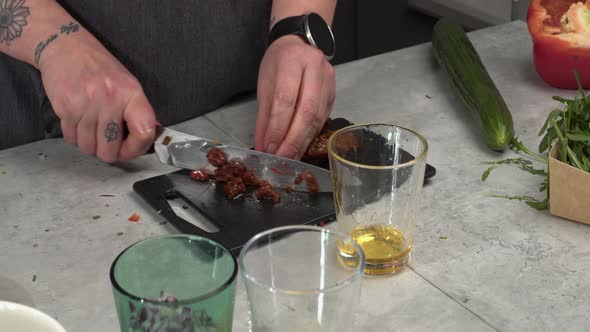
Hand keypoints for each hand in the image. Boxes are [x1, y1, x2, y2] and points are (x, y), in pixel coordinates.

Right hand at [38, 31, 156, 162]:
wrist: (66, 48)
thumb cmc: (100, 67)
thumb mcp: (128, 84)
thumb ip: (137, 111)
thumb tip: (149, 136)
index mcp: (132, 94)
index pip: (144, 132)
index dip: (136, 149)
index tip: (130, 150)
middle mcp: (110, 100)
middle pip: (110, 150)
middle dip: (108, 151)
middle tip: (106, 141)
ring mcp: (86, 105)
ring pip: (88, 148)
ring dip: (89, 144)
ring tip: (91, 128)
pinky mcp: (65, 109)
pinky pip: (71, 139)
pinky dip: (75, 136)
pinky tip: (79, 122)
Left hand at [255, 35, 335, 159]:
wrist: (300, 44)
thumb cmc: (278, 63)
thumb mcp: (265, 84)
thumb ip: (264, 116)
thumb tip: (264, 146)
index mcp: (293, 61)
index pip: (285, 100)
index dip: (278, 128)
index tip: (269, 148)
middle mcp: (315, 68)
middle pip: (306, 111)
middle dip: (293, 140)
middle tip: (282, 159)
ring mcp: (328, 80)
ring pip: (317, 118)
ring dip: (302, 142)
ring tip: (289, 158)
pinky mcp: (334, 92)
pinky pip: (323, 119)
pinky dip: (310, 135)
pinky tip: (300, 145)